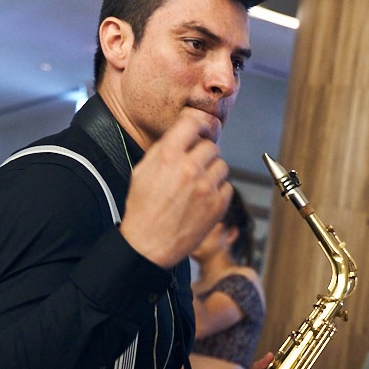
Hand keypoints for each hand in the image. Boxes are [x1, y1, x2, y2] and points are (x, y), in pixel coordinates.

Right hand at [120, 109, 231, 268]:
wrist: (149, 245)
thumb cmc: (143, 209)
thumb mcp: (142, 171)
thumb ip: (163, 150)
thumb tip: (182, 135)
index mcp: (168, 155)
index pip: (193, 123)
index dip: (197, 126)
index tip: (198, 133)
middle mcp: (189, 167)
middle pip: (210, 146)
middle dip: (202, 154)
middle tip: (194, 166)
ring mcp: (206, 187)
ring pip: (222, 165)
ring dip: (212, 172)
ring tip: (198, 184)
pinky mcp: (217, 205)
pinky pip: (227, 186)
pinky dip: (218, 191)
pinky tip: (203, 199)